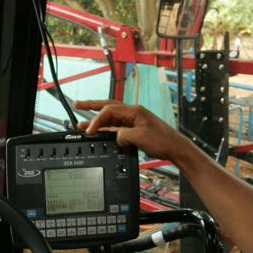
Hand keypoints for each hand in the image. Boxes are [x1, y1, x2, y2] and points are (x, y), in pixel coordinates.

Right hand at [75, 100, 194, 162]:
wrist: (175, 148)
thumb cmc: (163, 141)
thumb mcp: (141, 138)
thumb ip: (124, 135)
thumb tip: (115, 136)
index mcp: (134, 111)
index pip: (109, 110)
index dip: (97, 119)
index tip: (89, 130)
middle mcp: (132, 113)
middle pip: (107, 107)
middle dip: (91, 106)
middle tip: (77, 104)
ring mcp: (133, 121)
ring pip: (110, 118)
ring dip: (96, 120)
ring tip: (82, 123)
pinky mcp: (134, 129)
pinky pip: (115, 127)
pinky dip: (105, 129)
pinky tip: (98, 133)